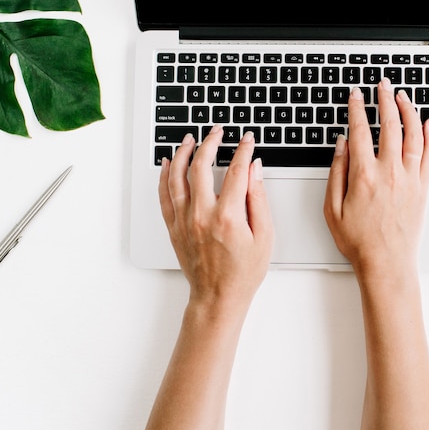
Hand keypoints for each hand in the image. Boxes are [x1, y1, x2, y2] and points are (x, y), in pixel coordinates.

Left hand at [158, 127, 273, 310]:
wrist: (218, 297)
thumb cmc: (243, 272)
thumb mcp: (264, 236)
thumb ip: (259, 198)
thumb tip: (254, 170)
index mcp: (228, 216)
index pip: (237, 171)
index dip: (243, 150)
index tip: (247, 140)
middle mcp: (203, 215)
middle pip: (202, 166)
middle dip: (211, 142)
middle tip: (217, 132)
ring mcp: (185, 220)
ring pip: (178, 176)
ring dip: (183, 153)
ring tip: (190, 139)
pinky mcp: (174, 227)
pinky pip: (165, 195)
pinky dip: (164, 176)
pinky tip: (168, 164)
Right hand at [323, 78, 428, 282]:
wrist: (387, 263)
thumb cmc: (359, 241)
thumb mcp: (332, 208)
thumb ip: (336, 172)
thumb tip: (341, 145)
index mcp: (364, 175)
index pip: (360, 131)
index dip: (357, 108)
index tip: (356, 95)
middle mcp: (390, 172)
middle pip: (390, 125)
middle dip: (385, 100)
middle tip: (383, 85)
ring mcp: (409, 179)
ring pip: (413, 135)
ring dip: (408, 111)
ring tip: (403, 96)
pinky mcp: (423, 188)